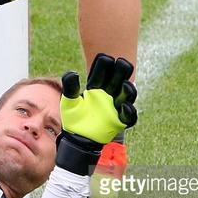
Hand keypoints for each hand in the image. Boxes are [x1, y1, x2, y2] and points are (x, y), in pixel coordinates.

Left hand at [56, 54, 136, 174]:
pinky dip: (128, 111)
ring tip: (124, 84)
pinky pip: (129, 115)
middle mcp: (109, 94)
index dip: (104, 65)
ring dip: (128, 89)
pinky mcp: (120, 120)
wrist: (77, 138)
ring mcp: (116, 107)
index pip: (103, 73)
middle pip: (119, 79)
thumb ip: (70, 88)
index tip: (104, 58)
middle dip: (121, 70)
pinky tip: (124, 106)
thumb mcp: (68, 102)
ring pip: (128, 94)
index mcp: (97, 87)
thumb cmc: (73, 118)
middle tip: (121, 63)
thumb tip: (72, 73)